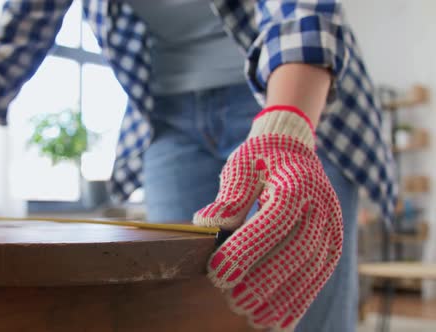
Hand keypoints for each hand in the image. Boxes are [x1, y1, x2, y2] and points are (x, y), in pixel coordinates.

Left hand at [193, 106, 342, 330]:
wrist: (295, 149)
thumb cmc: (261, 159)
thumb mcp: (241, 165)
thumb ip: (229, 195)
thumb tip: (208, 223)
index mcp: (297, 183)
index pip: (272, 221)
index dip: (246, 250)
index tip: (217, 273)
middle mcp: (321, 206)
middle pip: (296, 250)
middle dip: (265, 281)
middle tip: (234, 302)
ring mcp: (332, 226)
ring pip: (311, 269)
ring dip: (284, 298)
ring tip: (255, 318)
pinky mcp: (333, 242)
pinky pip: (319, 276)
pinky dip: (300, 300)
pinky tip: (280, 321)